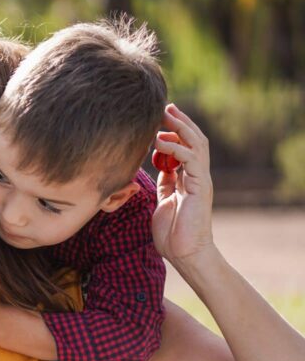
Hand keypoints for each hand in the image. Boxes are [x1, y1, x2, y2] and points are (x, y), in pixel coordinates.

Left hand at [152, 104, 216, 266]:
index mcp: (188, 179)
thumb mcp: (163, 201)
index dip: (174, 130)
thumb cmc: (173, 233)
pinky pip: (191, 161)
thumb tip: (160, 167)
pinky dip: (177, 147)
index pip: (184, 147)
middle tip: (165, 106)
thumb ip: (165, 183)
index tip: (160, 117)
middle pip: (193, 140)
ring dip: (181, 127)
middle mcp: (197, 176)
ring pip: (196, 145)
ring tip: (166, 114)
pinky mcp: (200, 187)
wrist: (186, 254)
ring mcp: (201, 181)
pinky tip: (161, 140)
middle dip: (180, 122)